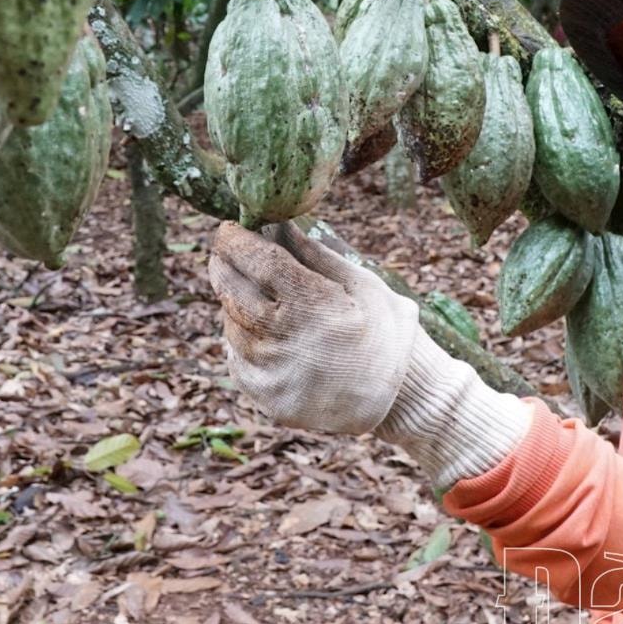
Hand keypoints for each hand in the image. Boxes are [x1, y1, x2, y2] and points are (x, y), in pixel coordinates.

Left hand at [209, 221, 535, 494]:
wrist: (398, 400)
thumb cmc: (385, 332)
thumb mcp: (363, 285)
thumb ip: (316, 253)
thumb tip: (279, 223)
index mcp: (315, 305)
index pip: (259, 260)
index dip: (237, 240)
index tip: (230, 228)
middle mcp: (287, 340)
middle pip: (230, 290)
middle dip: (224, 264)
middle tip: (228, 250)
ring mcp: (272, 373)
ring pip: (229, 322)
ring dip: (233, 301)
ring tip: (256, 293)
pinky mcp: (266, 396)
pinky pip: (236, 355)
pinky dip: (241, 336)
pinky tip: (263, 329)